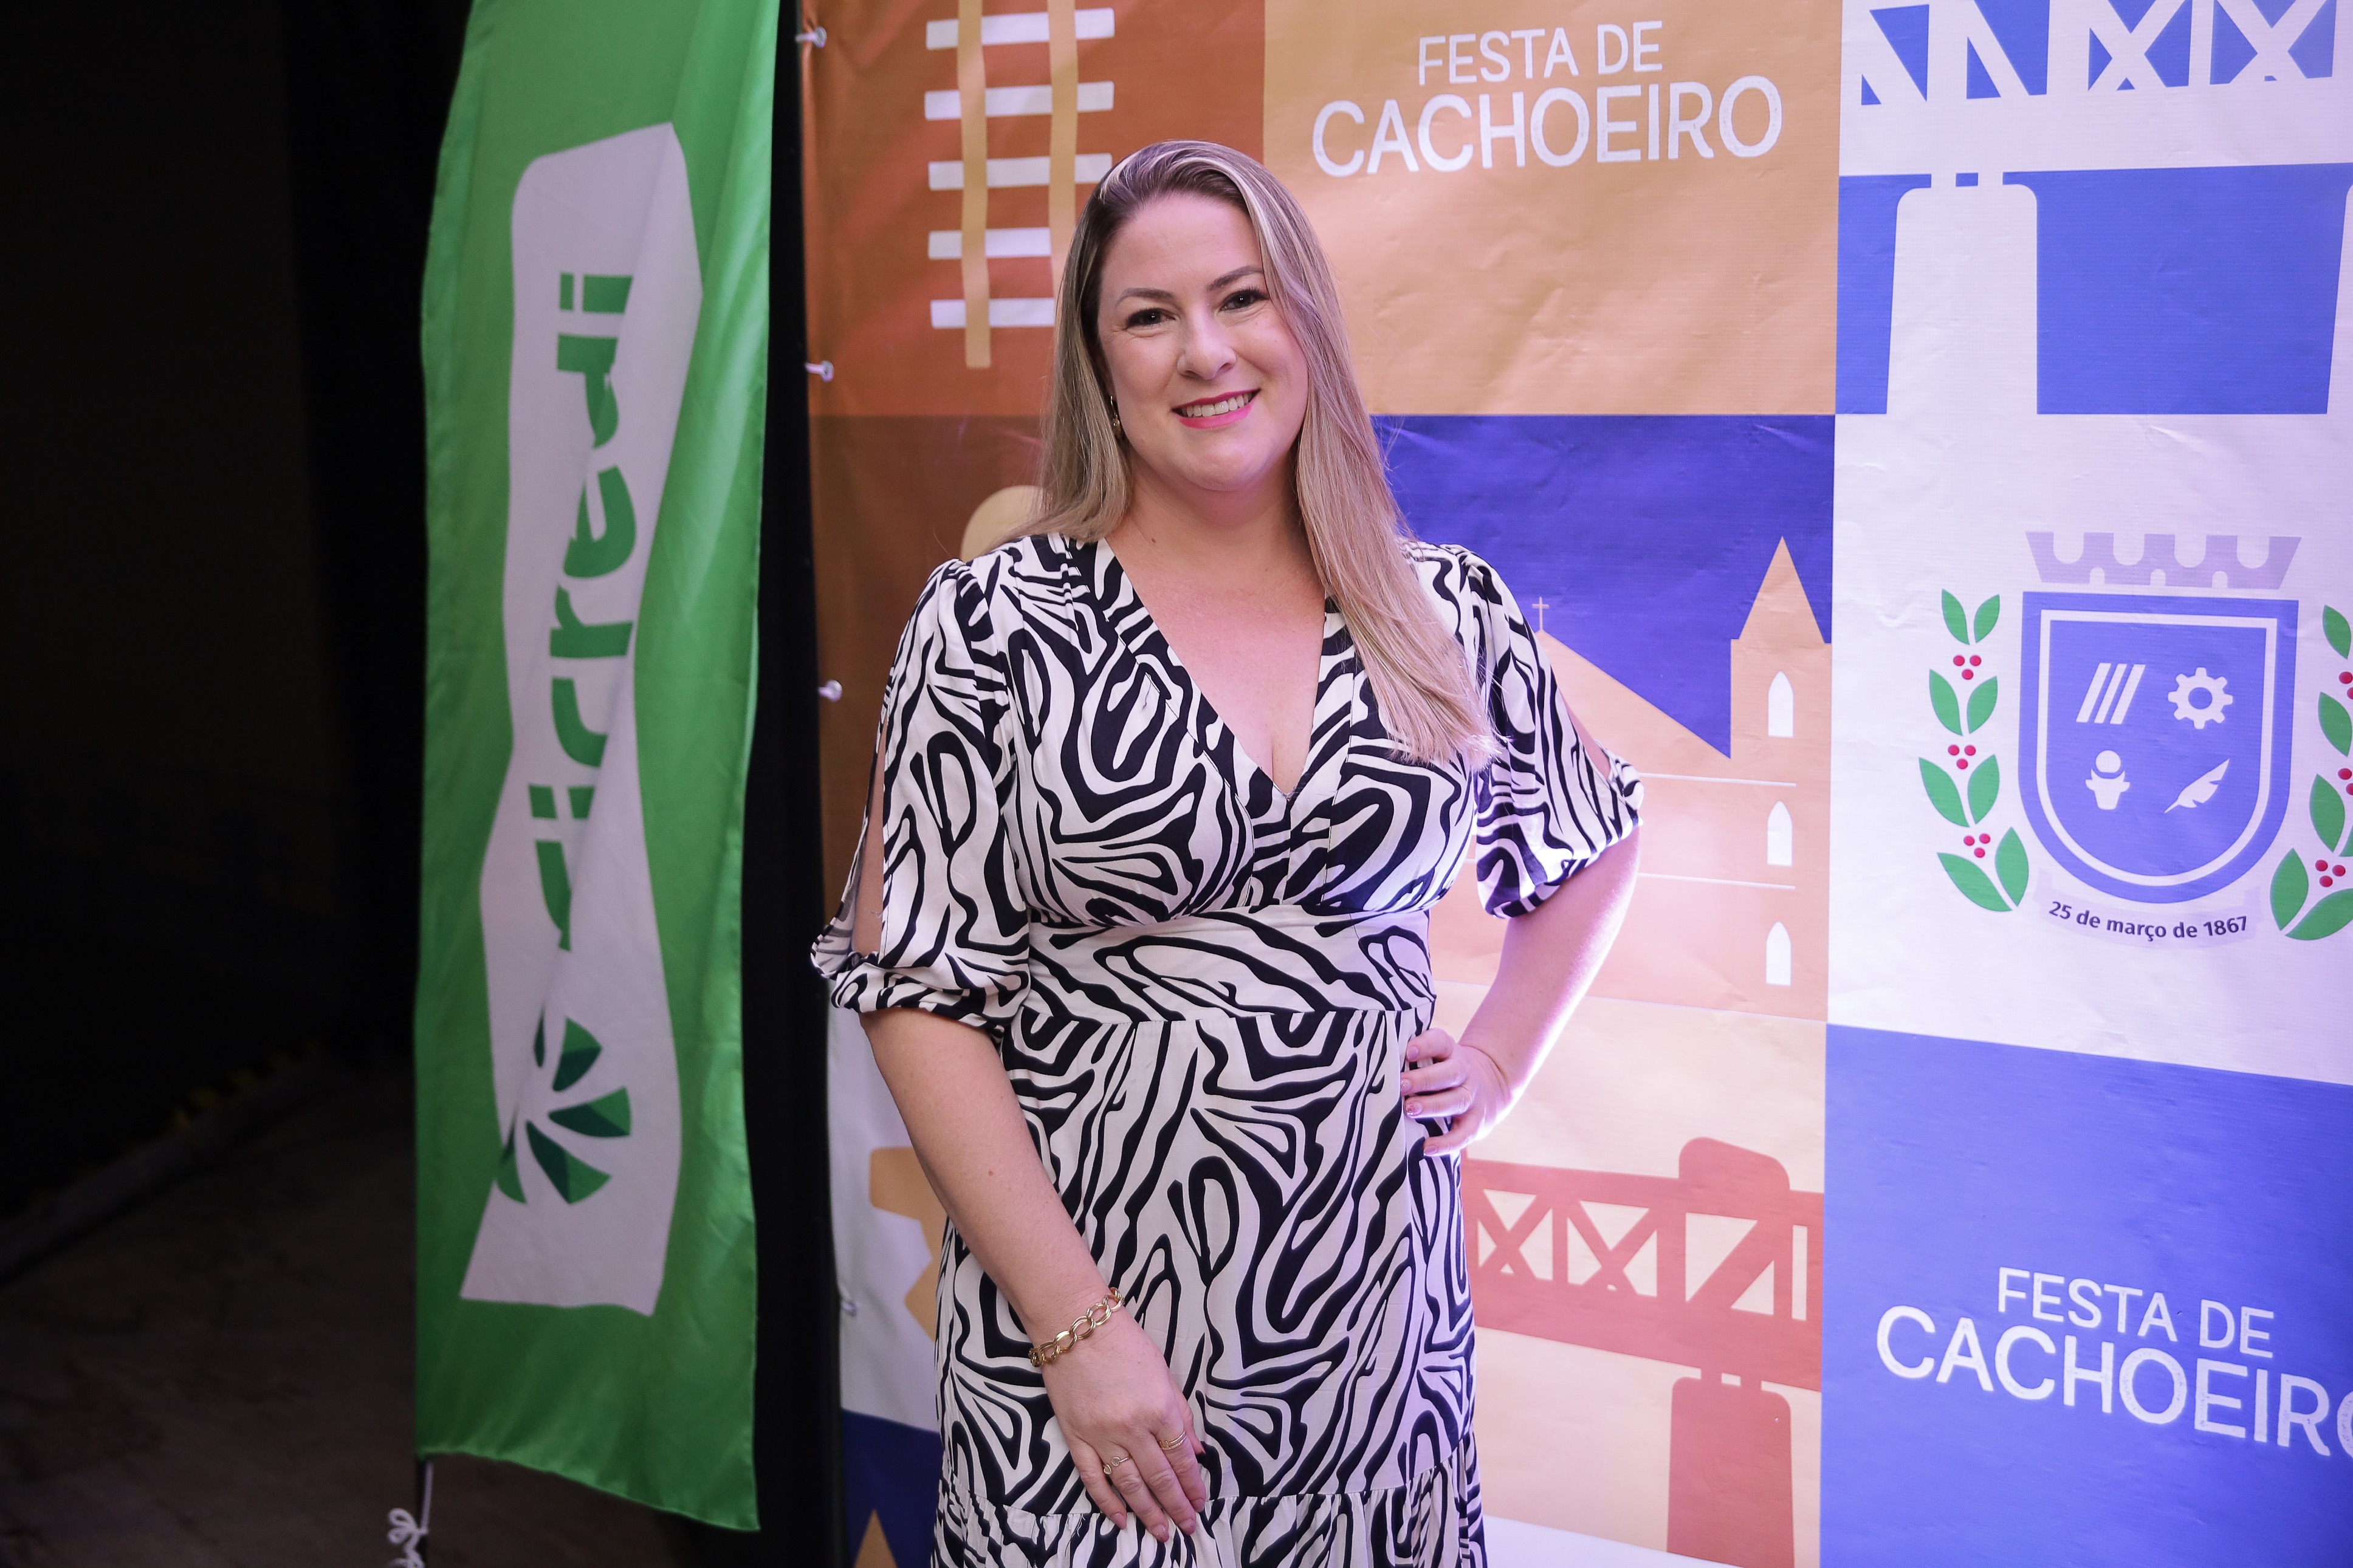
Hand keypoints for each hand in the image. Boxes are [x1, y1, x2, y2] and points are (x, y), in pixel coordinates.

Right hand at [1037, 1302, 1207, 1541]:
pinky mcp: (1075, 1437)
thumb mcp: (1163, 1372)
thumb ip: (1181, 1414)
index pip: (1181, 1457)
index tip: (1201, 1503)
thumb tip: (1196, 1451)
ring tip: (1161, 1533)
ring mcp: (1101, 1435)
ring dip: (1148, 1512)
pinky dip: (1107, 1502)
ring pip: (1129, 1484)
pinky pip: (1092, 1478)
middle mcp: (1132, 1427)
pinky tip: (1121, 1519)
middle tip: (1188, 1528)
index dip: (1193, 1485)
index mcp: (1159, 1408)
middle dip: (1176, 1506)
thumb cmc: (1124, 1342)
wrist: (1074, 1324)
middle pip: (1159, 1477)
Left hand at [1401, 1026, 1515, 1156]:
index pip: (1441, 1043)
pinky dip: (1446, 1143)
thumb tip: (1378, 1066)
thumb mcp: (1438, 1055)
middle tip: (1401, 1085)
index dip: (1425, 1045)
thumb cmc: (1444, 1071)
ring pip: (1456, 1101)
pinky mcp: (1475, 1123)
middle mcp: (1464, 1073)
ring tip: (1409, 1109)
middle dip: (1424, 1079)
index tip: (1408, 1051)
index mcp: (1451, 1052)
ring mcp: (1472, 1098)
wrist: (1491, 1085)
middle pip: (1449, 1073)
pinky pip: (1463, 1134)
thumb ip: (1414, 1058)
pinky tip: (1427, 1147)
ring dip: (1432, 1106)